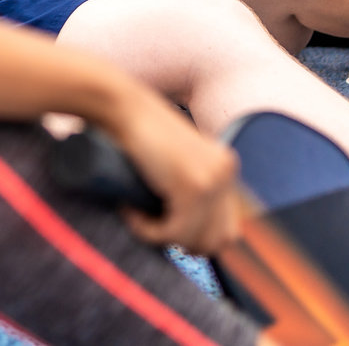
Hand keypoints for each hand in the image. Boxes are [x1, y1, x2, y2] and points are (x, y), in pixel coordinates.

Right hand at [102, 93, 241, 255]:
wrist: (120, 107)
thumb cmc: (135, 132)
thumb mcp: (173, 160)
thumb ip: (190, 186)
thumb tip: (193, 240)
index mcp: (225, 166)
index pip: (227, 228)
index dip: (197, 237)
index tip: (167, 229)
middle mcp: (226, 172)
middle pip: (219, 240)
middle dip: (184, 242)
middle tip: (152, 225)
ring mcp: (212, 180)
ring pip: (196, 241)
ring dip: (163, 238)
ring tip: (137, 215)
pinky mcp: (192, 187)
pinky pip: (174, 232)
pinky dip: (149, 231)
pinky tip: (131, 212)